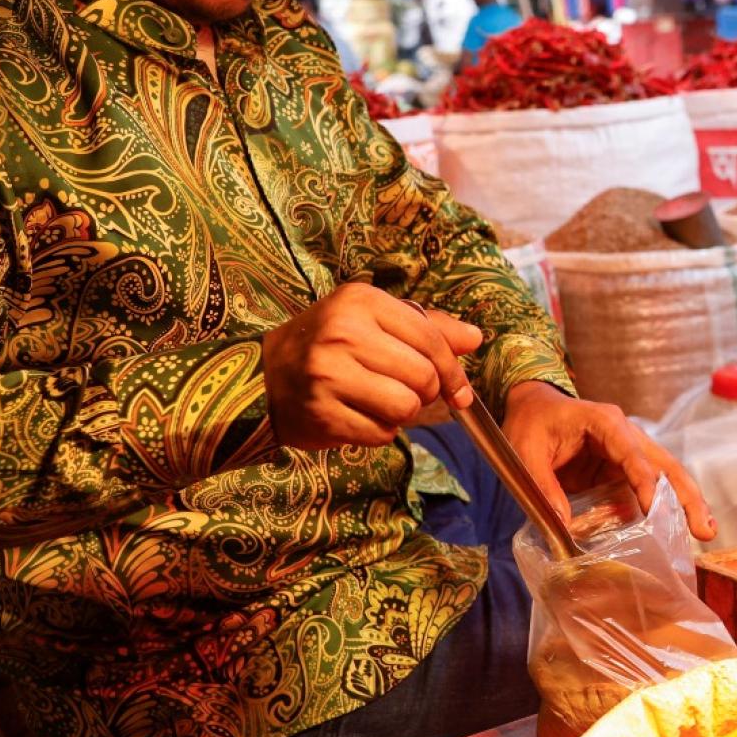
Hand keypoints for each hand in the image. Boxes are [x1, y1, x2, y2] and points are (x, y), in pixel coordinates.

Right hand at [260, 281, 482, 450]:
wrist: (261, 376)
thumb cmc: (328, 345)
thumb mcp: (371, 320)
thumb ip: (426, 328)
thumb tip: (475, 338)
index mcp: (361, 302)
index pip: (431, 339)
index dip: (453, 369)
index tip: (459, 390)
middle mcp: (343, 334)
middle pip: (424, 377)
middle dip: (424, 392)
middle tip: (402, 389)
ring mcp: (329, 375)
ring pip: (406, 408)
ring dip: (401, 413)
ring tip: (377, 401)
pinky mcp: (322, 414)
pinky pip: (380, 434)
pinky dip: (378, 431)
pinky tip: (355, 415)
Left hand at [503, 380, 715, 541]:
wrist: (532, 406)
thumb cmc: (529, 422)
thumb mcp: (524, 452)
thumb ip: (543, 486)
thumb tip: (563, 525)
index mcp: (604, 422)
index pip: (632, 455)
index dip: (645, 483)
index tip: (654, 511)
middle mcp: (626, 434)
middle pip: (664, 465)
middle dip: (686, 497)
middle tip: (704, 528)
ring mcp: (628, 451)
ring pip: (665, 476)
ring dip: (685, 503)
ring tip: (705, 531)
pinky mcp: (622, 468)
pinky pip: (648, 487)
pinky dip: (665, 507)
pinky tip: (680, 529)